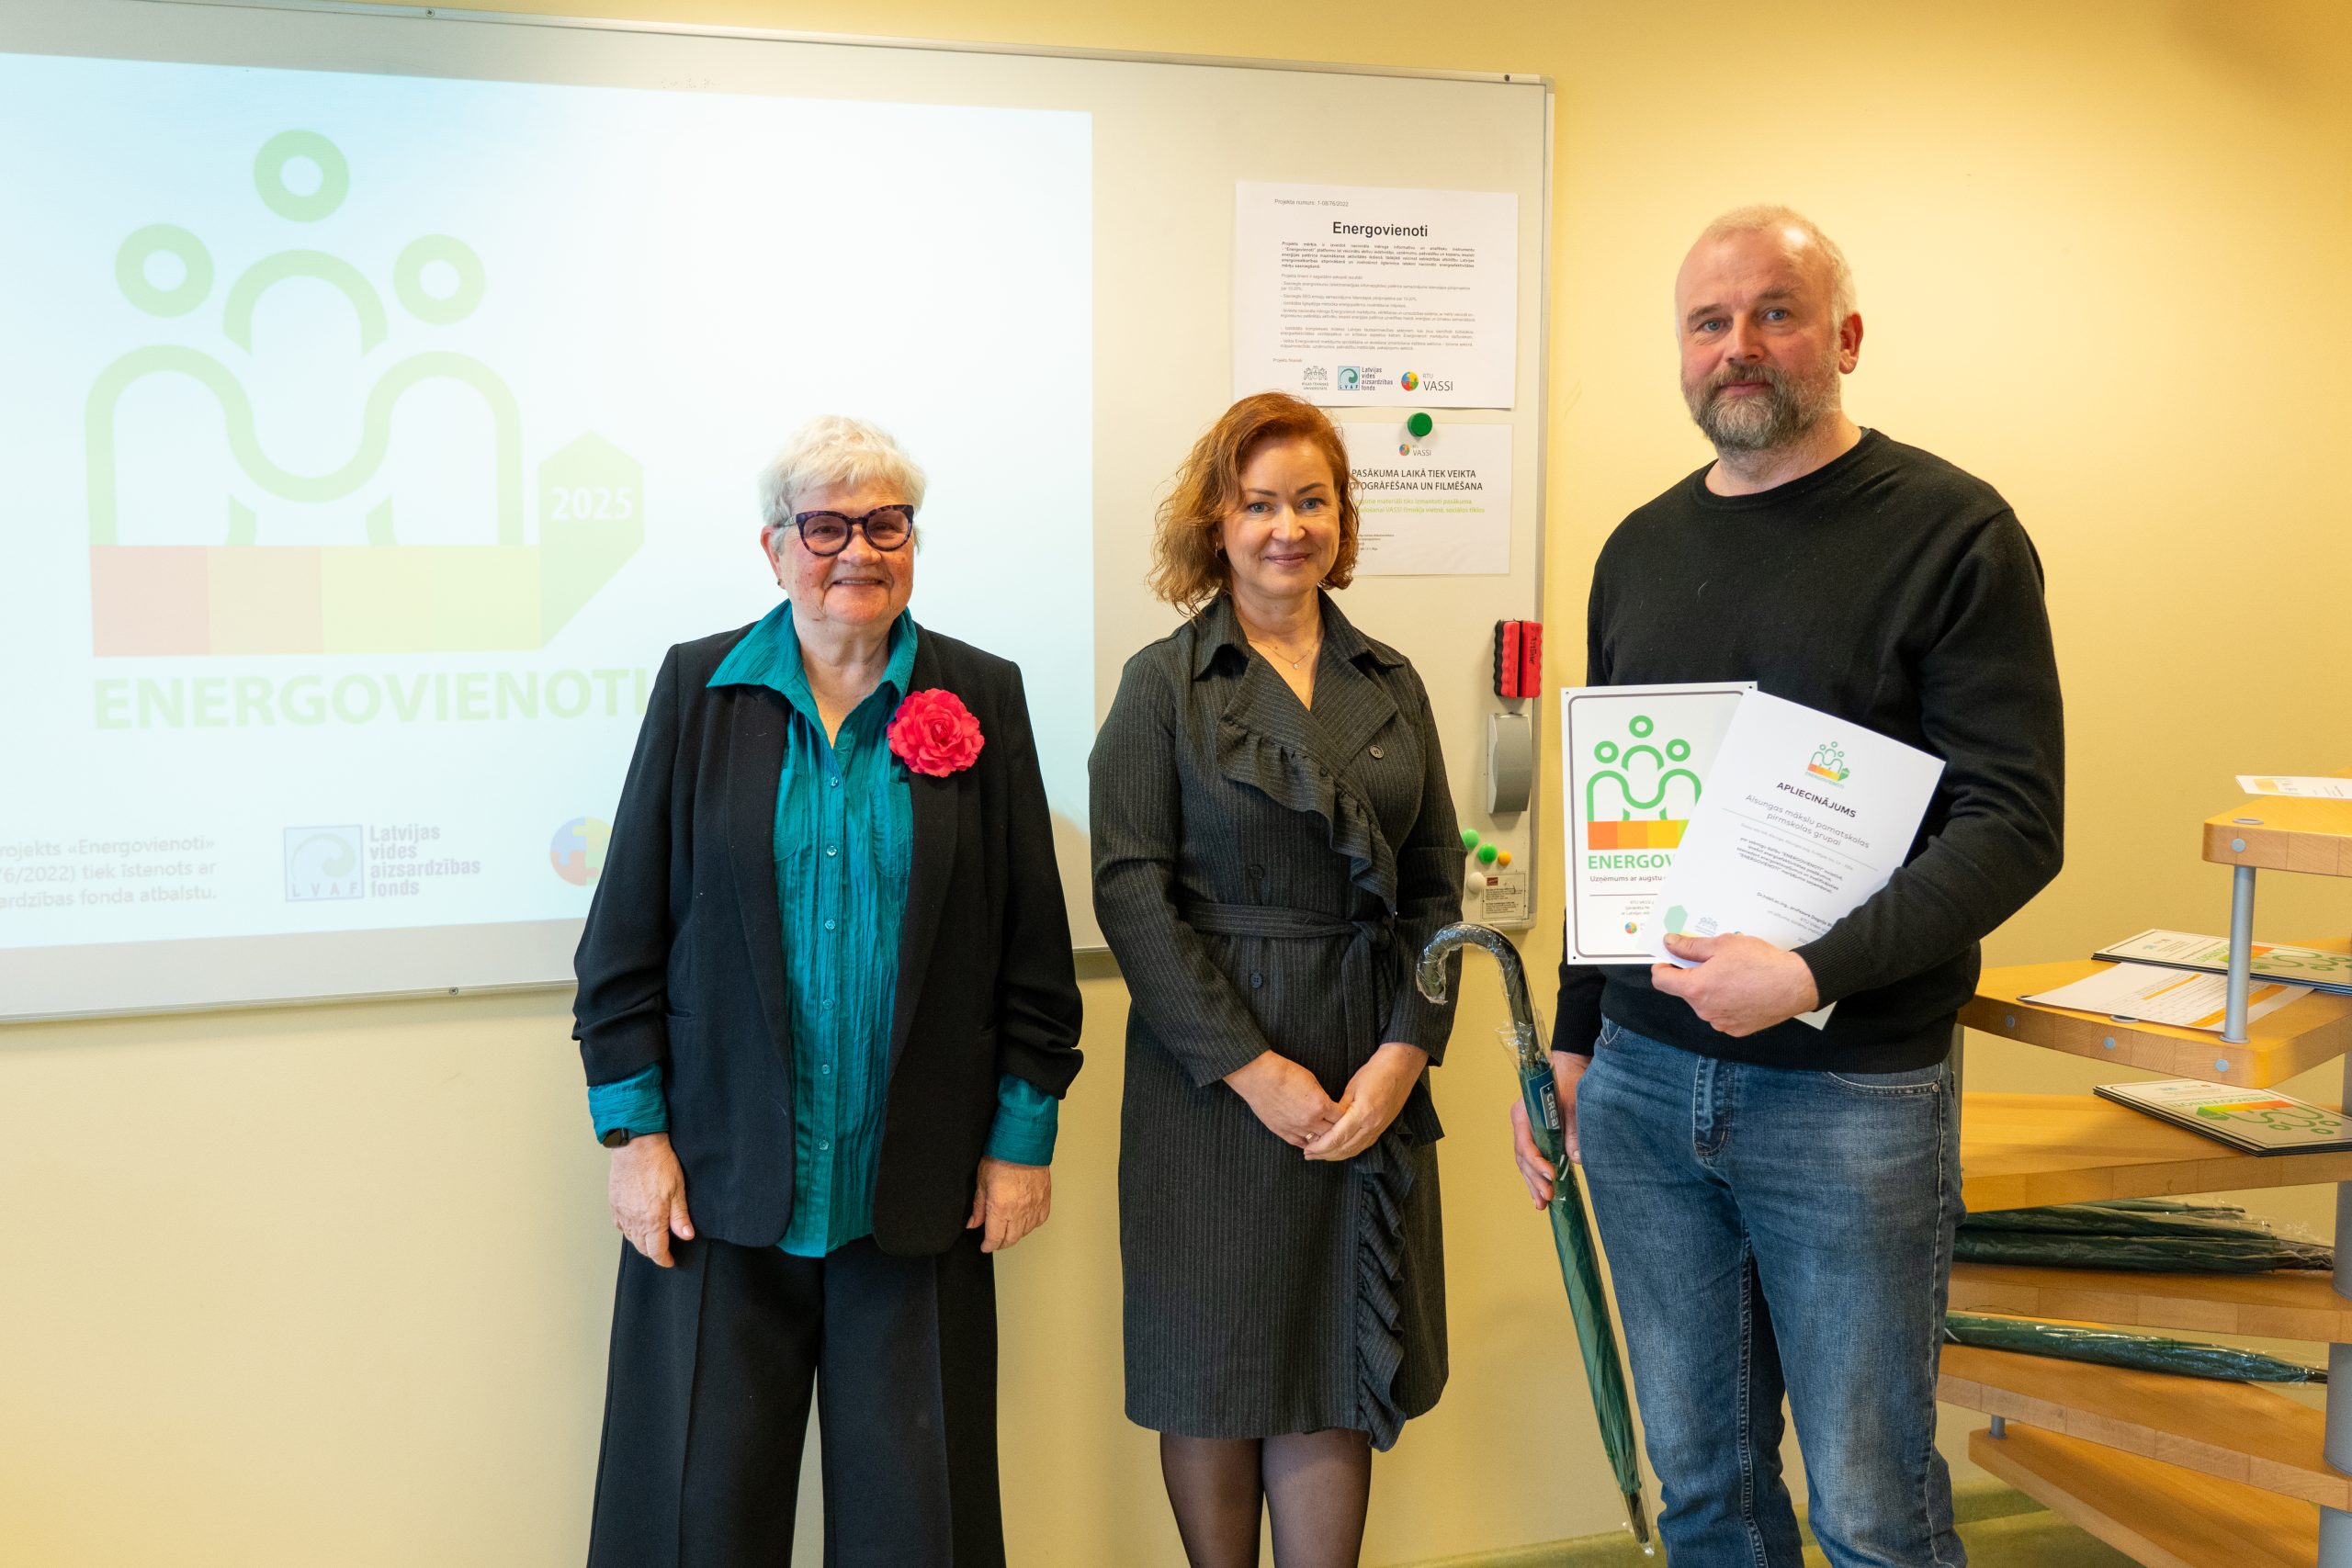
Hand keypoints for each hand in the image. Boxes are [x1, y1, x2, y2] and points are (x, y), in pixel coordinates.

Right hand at [609, 1133, 693, 1267]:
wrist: (636, 1146)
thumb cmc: (659, 1164)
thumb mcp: (678, 1190)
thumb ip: (680, 1216)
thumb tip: (686, 1236)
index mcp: (652, 1220)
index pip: (656, 1251)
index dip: (664, 1259)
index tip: (670, 1261)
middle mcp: (634, 1220)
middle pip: (642, 1247)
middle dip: (653, 1252)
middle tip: (663, 1250)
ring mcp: (622, 1213)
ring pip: (630, 1238)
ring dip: (641, 1242)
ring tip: (652, 1238)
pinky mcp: (614, 1204)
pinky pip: (621, 1226)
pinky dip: (629, 1230)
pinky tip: (636, 1224)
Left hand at [967, 1157, 1051, 1252]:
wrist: (1024, 1144)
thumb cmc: (1002, 1158)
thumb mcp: (982, 1182)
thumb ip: (978, 1207)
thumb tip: (973, 1223)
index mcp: (1000, 1208)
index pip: (994, 1238)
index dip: (988, 1245)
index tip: (985, 1246)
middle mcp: (1019, 1211)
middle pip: (1010, 1239)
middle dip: (1000, 1244)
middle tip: (995, 1242)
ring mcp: (1033, 1207)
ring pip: (1025, 1232)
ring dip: (1015, 1235)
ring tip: (1008, 1231)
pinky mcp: (1044, 1201)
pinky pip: (1039, 1221)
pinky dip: (1031, 1225)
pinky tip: (1025, 1221)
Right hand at [1226, 1050, 1343, 1148]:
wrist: (1259, 1076)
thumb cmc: (1284, 1073)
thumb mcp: (1311, 1080)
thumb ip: (1322, 1097)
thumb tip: (1327, 1107)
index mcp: (1320, 1105)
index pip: (1342, 1117)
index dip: (1346, 1116)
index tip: (1347, 1115)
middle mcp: (1310, 1120)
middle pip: (1333, 1132)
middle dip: (1338, 1129)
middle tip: (1340, 1128)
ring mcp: (1295, 1128)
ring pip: (1317, 1141)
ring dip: (1322, 1138)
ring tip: (1327, 1137)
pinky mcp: (1282, 1132)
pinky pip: (1300, 1143)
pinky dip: (1307, 1143)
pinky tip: (1311, 1142)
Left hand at [1304, 1042, 1428, 1161]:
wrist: (1400, 1069)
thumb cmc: (1374, 1073)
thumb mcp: (1352, 1088)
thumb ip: (1339, 1109)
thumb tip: (1327, 1123)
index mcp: (1362, 1114)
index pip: (1337, 1138)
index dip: (1320, 1146)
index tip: (1307, 1148)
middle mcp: (1371, 1126)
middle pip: (1344, 1148)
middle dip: (1324, 1154)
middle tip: (1308, 1154)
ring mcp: (1378, 1129)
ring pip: (1353, 1150)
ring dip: (1335, 1155)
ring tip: (1319, 1155)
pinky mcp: (1381, 1129)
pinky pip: (1362, 1146)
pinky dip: (1348, 1151)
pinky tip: (1338, 1151)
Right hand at [1509, 1050, 1588, 1207]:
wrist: (1569, 1067)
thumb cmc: (1569, 1081)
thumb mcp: (1574, 1103)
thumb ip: (1573, 1130)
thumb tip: (1577, 1159)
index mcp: (1523, 1114)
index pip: (1525, 1144)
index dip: (1537, 1162)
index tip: (1551, 1175)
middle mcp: (1521, 1124)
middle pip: (1522, 1159)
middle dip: (1534, 1180)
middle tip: (1548, 1197)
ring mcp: (1526, 1132)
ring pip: (1525, 1164)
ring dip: (1533, 1184)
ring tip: (1543, 1204)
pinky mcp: (1536, 1138)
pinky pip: (1531, 1162)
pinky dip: (1536, 1179)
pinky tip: (1540, 1197)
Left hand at [1652, 933, 1820, 1036]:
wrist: (1795, 984)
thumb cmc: (1760, 962)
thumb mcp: (1722, 944)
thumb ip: (1691, 946)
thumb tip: (1670, 943)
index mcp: (1696, 988)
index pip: (1662, 981)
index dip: (1663, 966)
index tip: (1669, 958)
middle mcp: (1704, 1010)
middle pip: (1685, 990)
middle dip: (1693, 975)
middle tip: (1714, 961)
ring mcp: (1720, 1022)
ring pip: (1704, 1002)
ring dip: (1711, 989)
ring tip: (1734, 975)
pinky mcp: (1735, 1029)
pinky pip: (1721, 1013)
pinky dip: (1726, 1002)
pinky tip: (1743, 990)